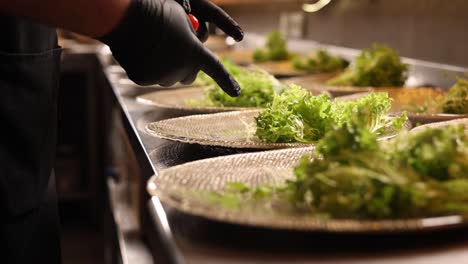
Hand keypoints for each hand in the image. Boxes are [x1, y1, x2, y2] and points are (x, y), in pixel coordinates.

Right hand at [100, 0, 242, 96]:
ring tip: (153, 46)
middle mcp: (181, 68)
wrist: (125, 15)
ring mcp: (161, 76)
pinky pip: (150, 77)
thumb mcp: (182, 19)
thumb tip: (191, 49)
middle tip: (175, 51)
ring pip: (169, 78)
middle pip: (189, 76)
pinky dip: (147, 68)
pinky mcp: (144, 79)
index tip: (236, 92)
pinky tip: (140, 52)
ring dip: (165, 67)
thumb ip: (191, 37)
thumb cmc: (156, 10)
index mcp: (195, 53)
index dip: (227, 81)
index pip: (216, 69)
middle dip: (185, 67)